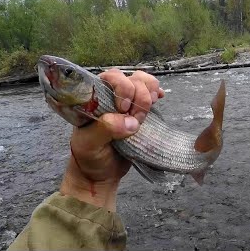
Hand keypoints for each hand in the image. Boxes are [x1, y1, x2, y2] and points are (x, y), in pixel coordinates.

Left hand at [59, 69, 164, 211]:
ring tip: (144, 114)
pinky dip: (157, 92)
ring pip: (144, 82)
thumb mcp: (89, 144)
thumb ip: (105, 129)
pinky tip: (159, 99)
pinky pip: (152, 92)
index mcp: (94, 98)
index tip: (123, 109)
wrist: (101, 173)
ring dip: (149, 95)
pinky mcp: (140, 111)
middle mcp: (111, 95)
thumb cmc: (90, 156)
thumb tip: (130, 122)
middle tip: (135, 120)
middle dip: (139, 97)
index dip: (123, 88)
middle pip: (132, 79)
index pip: (111, 77)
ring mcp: (127, 102)